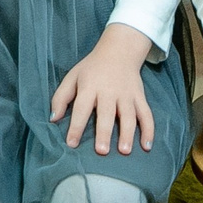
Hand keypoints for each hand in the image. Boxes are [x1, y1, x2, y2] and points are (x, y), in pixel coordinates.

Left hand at [51, 25, 156, 156]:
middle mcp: (109, 91)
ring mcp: (127, 94)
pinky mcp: (140, 96)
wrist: (119, 50)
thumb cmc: (92, 68)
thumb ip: (61, 98)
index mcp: (90, 86)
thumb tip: (53, 120)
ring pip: (129, 115)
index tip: (71, 144)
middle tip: (102, 151)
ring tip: (125, 151)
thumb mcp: (72, 77)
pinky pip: (147, 114)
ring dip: (128, 133)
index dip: (76, 126)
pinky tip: (147, 146)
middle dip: (104, 132)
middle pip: (107, 113)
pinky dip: (149, 130)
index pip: (81, 108)